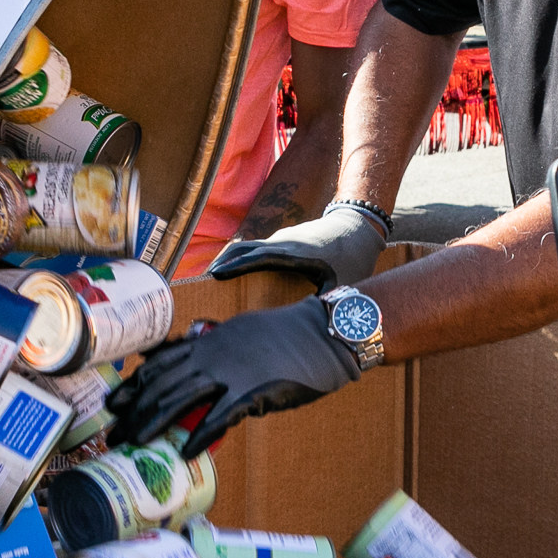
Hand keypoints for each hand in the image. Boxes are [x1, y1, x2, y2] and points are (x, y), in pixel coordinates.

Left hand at [106, 299, 361, 449]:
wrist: (322, 333)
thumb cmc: (285, 337)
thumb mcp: (239, 334)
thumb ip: (213, 350)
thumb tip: (193, 366)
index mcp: (208, 342)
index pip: (160, 364)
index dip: (134, 385)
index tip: (114, 403)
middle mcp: (211, 355)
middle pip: (161, 384)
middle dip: (133, 410)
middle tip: (112, 434)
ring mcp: (231, 372)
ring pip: (181, 398)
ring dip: (154, 422)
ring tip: (134, 443)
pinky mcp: (254, 390)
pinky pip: (221, 415)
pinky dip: (201, 434)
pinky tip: (186, 451)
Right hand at [207, 203, 384, 290]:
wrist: (357, 226)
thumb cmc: (352, 258)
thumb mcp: (343, 284)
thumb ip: (326, 305)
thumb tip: (315, 331)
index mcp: (294, 253)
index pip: (258, 257)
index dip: (236, 265)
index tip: (215, 275)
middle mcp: (282, 243)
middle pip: (243, 248)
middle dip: (222, 262)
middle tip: (200, 283)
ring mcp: (280, 239)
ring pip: (247, 247)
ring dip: (229, 260)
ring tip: (210, 282)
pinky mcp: (282, 241)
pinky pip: (255, 250)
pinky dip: (241, 259)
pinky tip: (234, 275)